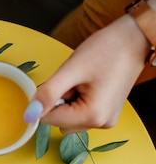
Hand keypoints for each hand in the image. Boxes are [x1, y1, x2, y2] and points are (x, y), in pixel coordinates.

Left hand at [23, 11, 151, 133]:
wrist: (134, 39)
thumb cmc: (107, 49)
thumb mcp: (71, 69)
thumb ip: (47, 93)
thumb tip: (28, 115)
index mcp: (92, 116)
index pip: (48, 119)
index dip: (47, 99)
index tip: (63, 81)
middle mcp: (100, 124)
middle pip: (58, 121)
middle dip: (60, 100)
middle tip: (76, 80)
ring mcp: (105, 121)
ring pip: (68, 119)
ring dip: (68, 102)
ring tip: (84, 82)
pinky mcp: (106, 115)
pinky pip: (80, 114)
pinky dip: (78, 101)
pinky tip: (90, 85)